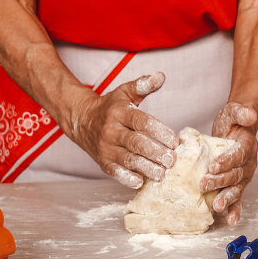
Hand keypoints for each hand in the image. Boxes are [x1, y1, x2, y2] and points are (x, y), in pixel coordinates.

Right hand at [63, 72, 178, 188]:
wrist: (82, 120)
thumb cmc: (110, 107)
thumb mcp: (125, 92)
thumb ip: (143, 85)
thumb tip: (161, 76)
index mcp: (120, 112)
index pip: (141, 122)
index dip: (159, 131)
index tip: (175, 141)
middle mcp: (112, 131)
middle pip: (136, 143)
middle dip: (155, 152)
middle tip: (172, 160)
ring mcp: (106, 148)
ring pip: (128, 159)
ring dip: (146, 168)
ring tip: (162, 174)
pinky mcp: (103, 162)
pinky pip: (115, 172)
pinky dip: (126, 178)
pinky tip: (140, 182)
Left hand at [204, 101, 257, 223]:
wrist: (237, 130)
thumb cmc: (233, 122)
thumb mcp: (233, 112)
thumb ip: (241, 112)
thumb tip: (250, 114)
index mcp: (247, 146)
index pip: (237, 155)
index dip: (226, 161)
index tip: (212, 166)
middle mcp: (248, 164)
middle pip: (235, 174)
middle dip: (220, 181)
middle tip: (203, 184)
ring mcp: (243, 176)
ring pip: (236, 188)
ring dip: (228, 198)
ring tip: (218, 207)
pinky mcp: (237, 184)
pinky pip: (238, 198)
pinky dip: (235, 209)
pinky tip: (230, 220)